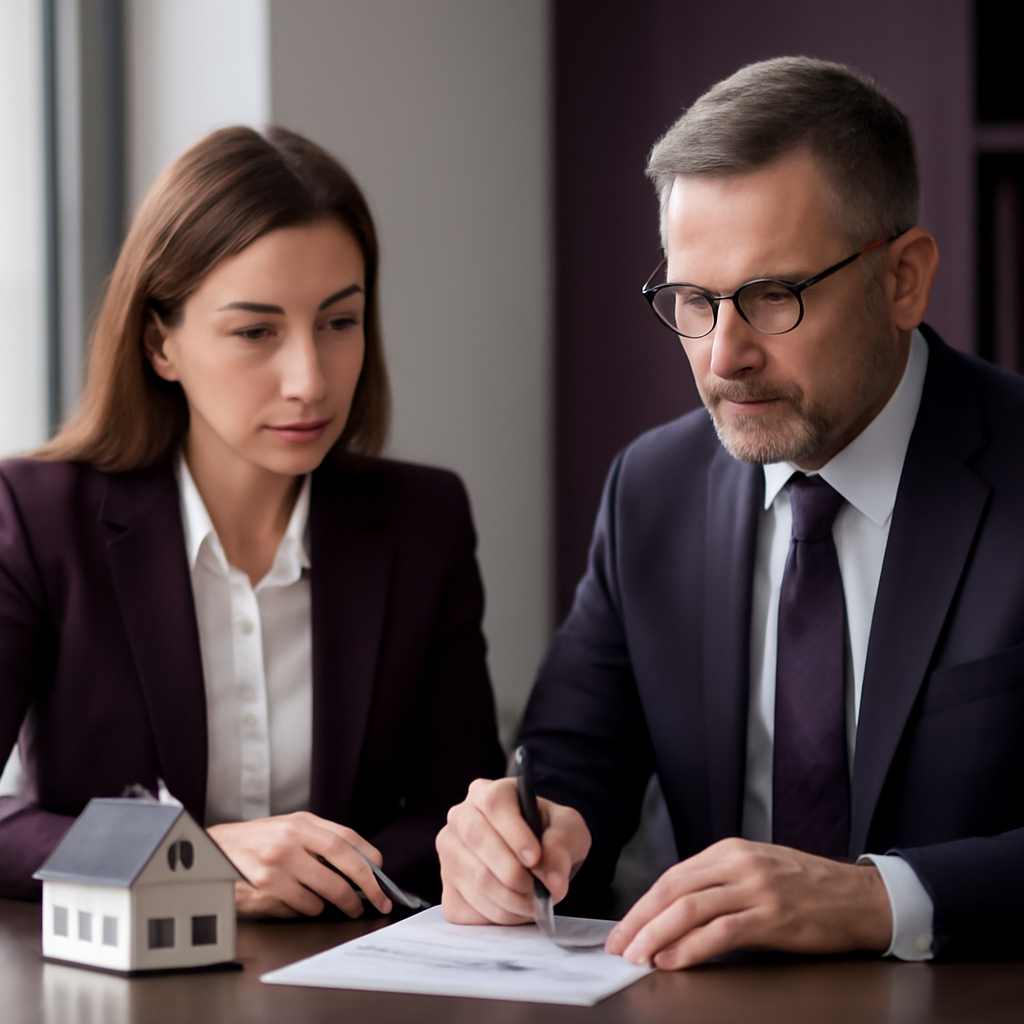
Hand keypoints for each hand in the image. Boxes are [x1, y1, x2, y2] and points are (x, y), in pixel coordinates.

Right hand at [207, 811, 392, 918]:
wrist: (213, 851)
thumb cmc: (259, 838)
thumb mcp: (292, 825)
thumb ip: (325, 838)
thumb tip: (364, 862)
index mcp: (300, 824)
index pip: (347, 842)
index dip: (370, 863)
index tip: (381, 879)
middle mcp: (288, 845)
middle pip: (340, 876)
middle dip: (362, 894)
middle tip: (371, 903)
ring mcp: (275, 872)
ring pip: (320, 901)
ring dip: (325, 904)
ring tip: (315, 894)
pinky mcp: (263, 895)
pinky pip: (297, 911)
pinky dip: (300, 909)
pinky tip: (288, 897)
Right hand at [437, 777, 591, 924]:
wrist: (536, 858)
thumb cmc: (549, 834)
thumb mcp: (568, 828)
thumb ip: (562, 844)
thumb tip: (553, 881)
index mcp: (487, 792)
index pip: (494, 804)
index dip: (514, 832)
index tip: (535, 857)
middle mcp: (460, 818)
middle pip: (477, 840)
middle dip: (514, 872)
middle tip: (540, 889)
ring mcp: (450, 854)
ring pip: (476, 879)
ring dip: (513, 899)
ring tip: (536, 901)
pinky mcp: (448, 889)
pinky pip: (471, 908)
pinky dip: (501, 915)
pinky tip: (517, 908)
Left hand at [605, 838, 891, 968]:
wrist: (861, 897)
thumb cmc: (809, 887)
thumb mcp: (757, 870)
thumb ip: (718, 883)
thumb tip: (675, 913)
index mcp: (729, 851)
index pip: (672, 877)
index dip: (642, 905)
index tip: (624, 928)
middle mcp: (738, 864)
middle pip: (673, 891)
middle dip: (640, 921)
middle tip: (620, 946)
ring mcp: (755, 888)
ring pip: (690, 909)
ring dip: (657, 935)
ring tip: (639, 957)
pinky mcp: (773, 916)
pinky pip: (721, 931)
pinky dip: (692, 947)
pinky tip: (674, 959)